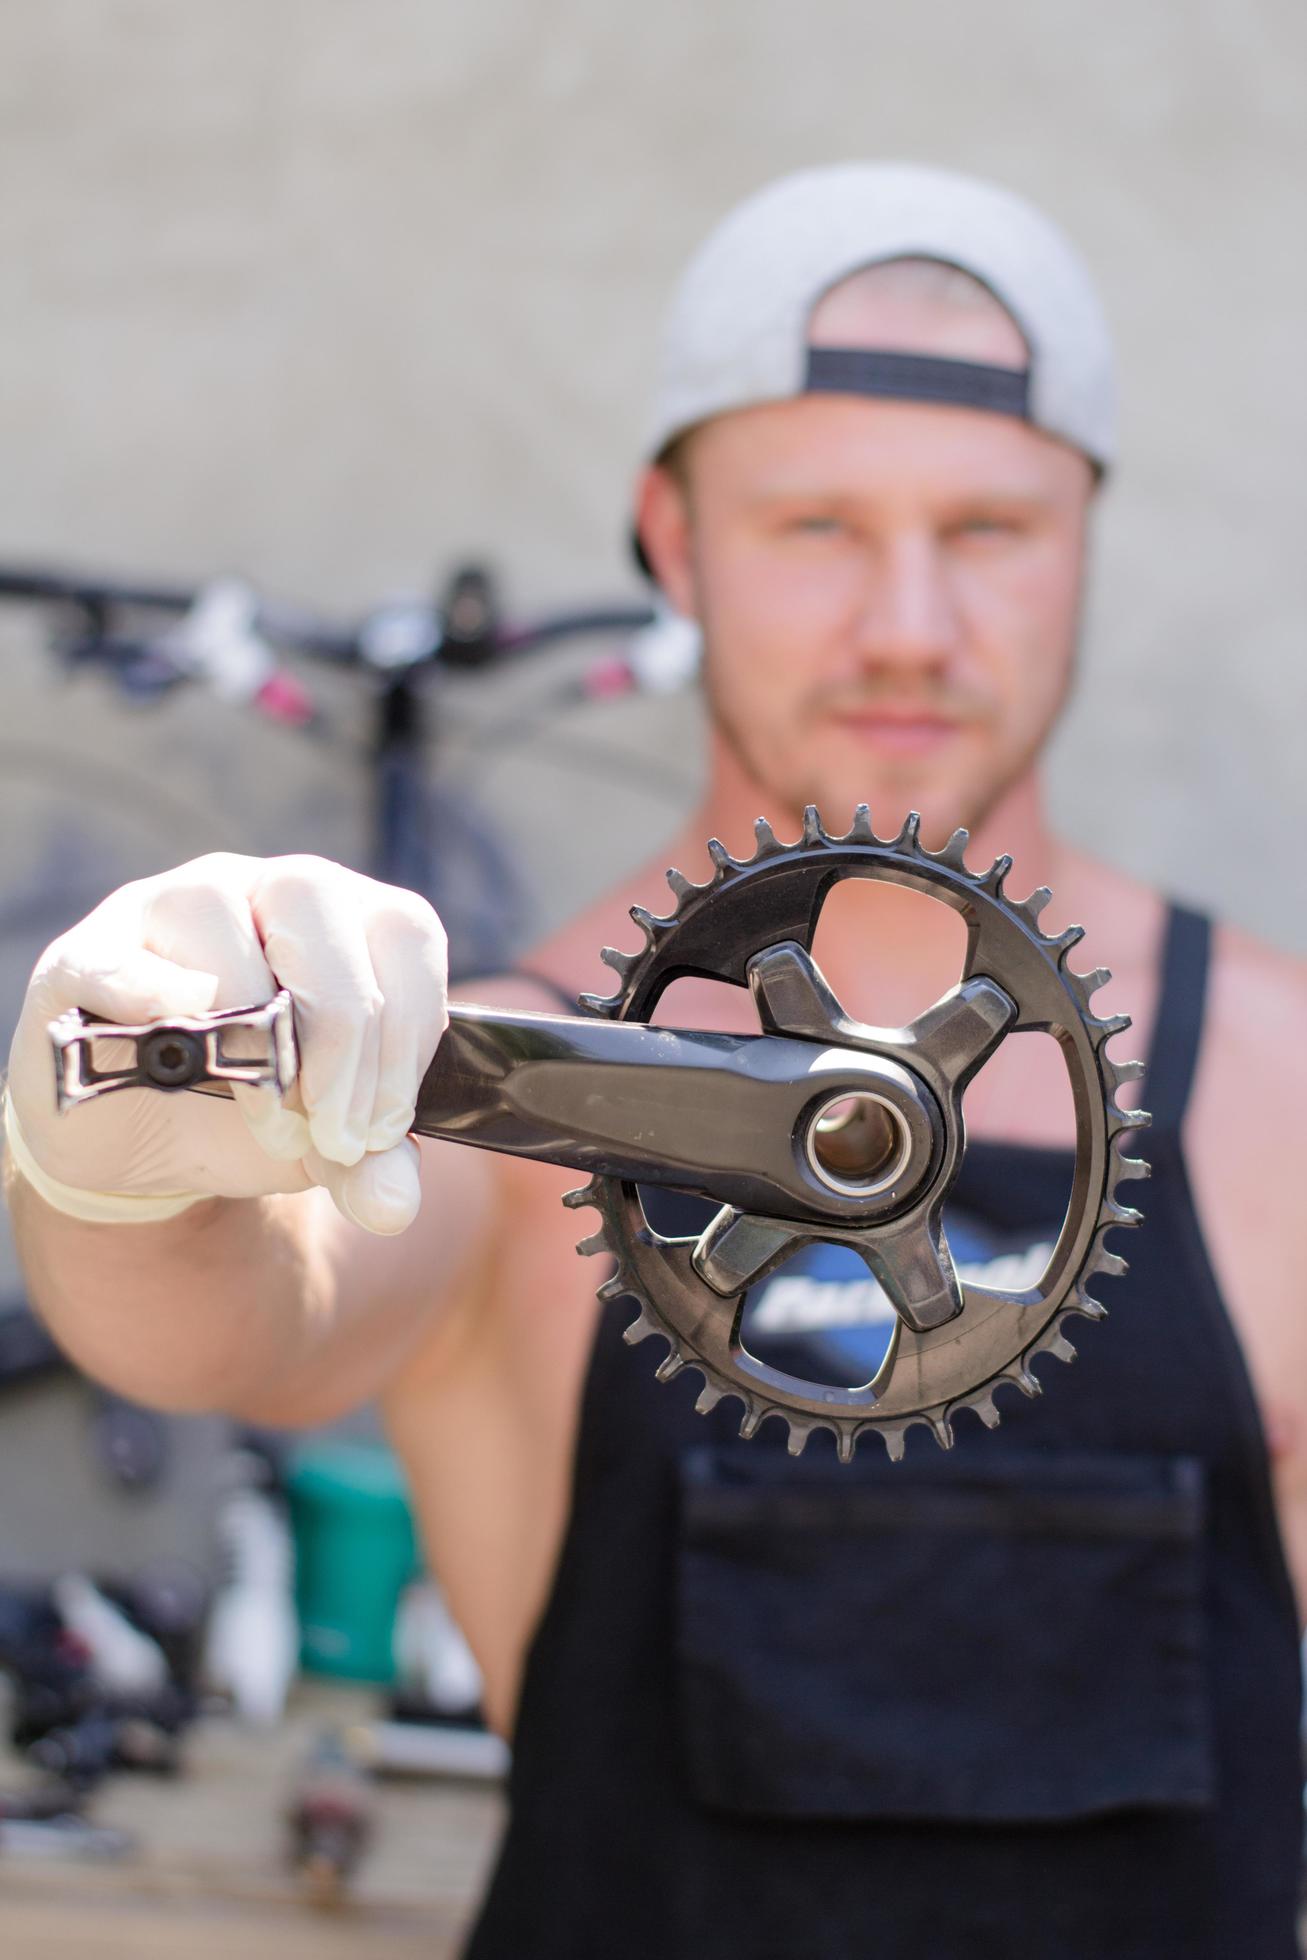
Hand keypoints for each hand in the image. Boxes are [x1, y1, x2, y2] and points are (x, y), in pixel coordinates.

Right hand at [5, 854, 447, 1234]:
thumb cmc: (249, 1111)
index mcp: (338, 914)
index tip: (382, 1129)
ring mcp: (164, 907)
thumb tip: (394, 1204)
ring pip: (216, 919)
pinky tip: (185, 1061)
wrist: (139, 1139)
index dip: (406, 1033)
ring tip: (268, 1122)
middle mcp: (256, 886)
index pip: (401, 927)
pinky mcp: (83, 956)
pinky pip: (115, 962)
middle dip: (341, 1034)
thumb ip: (369, 1165)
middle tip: (334, 1134)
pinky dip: (152, 1003)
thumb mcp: (323, 1143)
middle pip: (313, 901)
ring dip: (253, 1034)